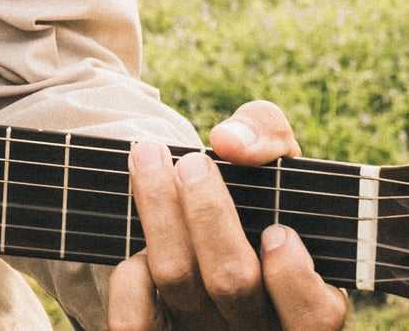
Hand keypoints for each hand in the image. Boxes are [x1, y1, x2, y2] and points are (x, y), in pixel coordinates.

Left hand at [109, 100, 349, 329]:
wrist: (194, 210)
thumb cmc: (251, 188)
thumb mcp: (273, 155)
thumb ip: (264, 133)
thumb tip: (230, 143)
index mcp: (303, 301)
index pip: (316, 314)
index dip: (294, 277)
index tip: (276, 230)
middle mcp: (257, 325)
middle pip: (231, 282)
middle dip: (207, 213)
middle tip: (191, 161)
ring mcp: (206, 329)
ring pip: (176, 282)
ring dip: (158, 210)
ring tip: (148, 156)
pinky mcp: (160, 326)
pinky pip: (133, 319)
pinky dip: (129, 276)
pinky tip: (137, 243)